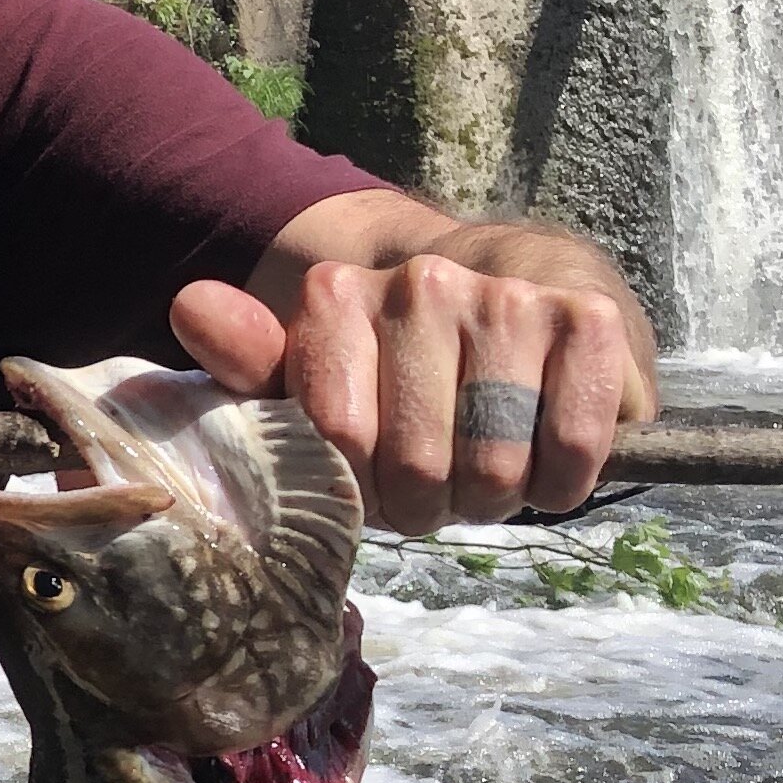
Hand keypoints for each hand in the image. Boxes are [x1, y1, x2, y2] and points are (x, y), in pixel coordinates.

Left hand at [172, 218, 657, 533]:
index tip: (375, 475)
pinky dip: (563, 479)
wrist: (520, 290)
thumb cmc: (401, 368)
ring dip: (497, 493)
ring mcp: (509, 297)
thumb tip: (191, 303)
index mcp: (339, 295)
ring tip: (492, 464)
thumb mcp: (312, 377)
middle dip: (431, 500)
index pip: (336, 441)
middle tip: (442, 477)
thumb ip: (251, 359)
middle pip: (415, 464)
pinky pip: (572, 444)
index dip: (363, 489)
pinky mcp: (591, 317)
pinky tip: (550, 458)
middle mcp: (422, 282)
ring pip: (493, 463)